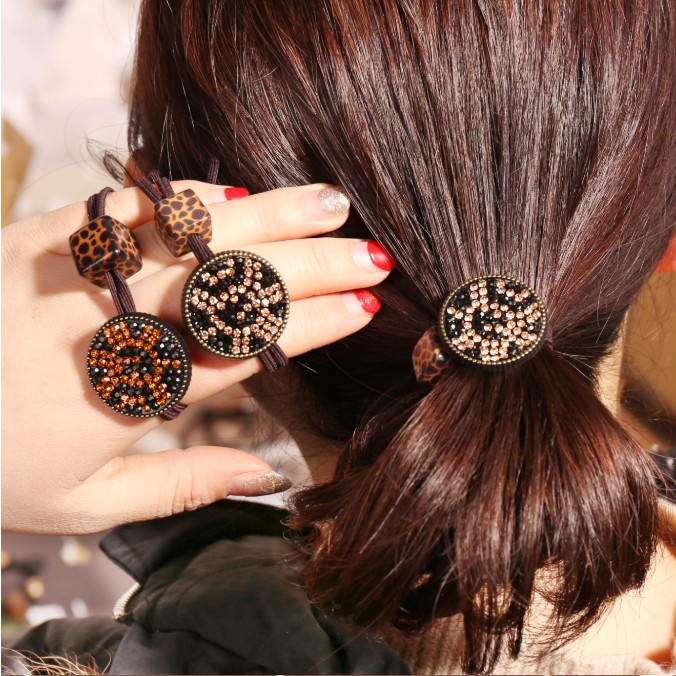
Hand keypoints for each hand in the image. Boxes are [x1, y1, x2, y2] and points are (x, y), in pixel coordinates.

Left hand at [2, 181, 392, 533]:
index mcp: (127, 396)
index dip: (309, 326)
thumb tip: (271, 478)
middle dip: (313, 265)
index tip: (364, 310)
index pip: (241, 349)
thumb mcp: (85, 508)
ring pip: (189, 235)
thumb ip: (183, 488)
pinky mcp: (35, 237)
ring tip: (330, 202)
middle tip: (372, 253)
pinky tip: (234, 190)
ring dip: (267, 215)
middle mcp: (108, 327)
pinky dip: (183, 197)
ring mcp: (70, 274)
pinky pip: (120, 204)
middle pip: (229, 284)